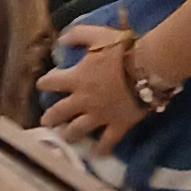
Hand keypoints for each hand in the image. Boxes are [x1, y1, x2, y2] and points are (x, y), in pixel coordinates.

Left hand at [40, 32, 148, 154]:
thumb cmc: (122, 50)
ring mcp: (100, 115)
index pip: (50, 82)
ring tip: (64, 138)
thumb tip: (62, 39)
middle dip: (50, 118)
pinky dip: (102, 149)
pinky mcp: (118, 124)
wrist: (147, 68)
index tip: (43, 85)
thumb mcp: (96, 35)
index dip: (45, 83)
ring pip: (78, 129)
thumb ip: (77, 34)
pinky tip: (96, 155)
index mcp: (76, 79)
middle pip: (60, 112)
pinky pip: (108, 141)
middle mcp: (83, 100)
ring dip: (69, 134)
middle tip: (45, 122)